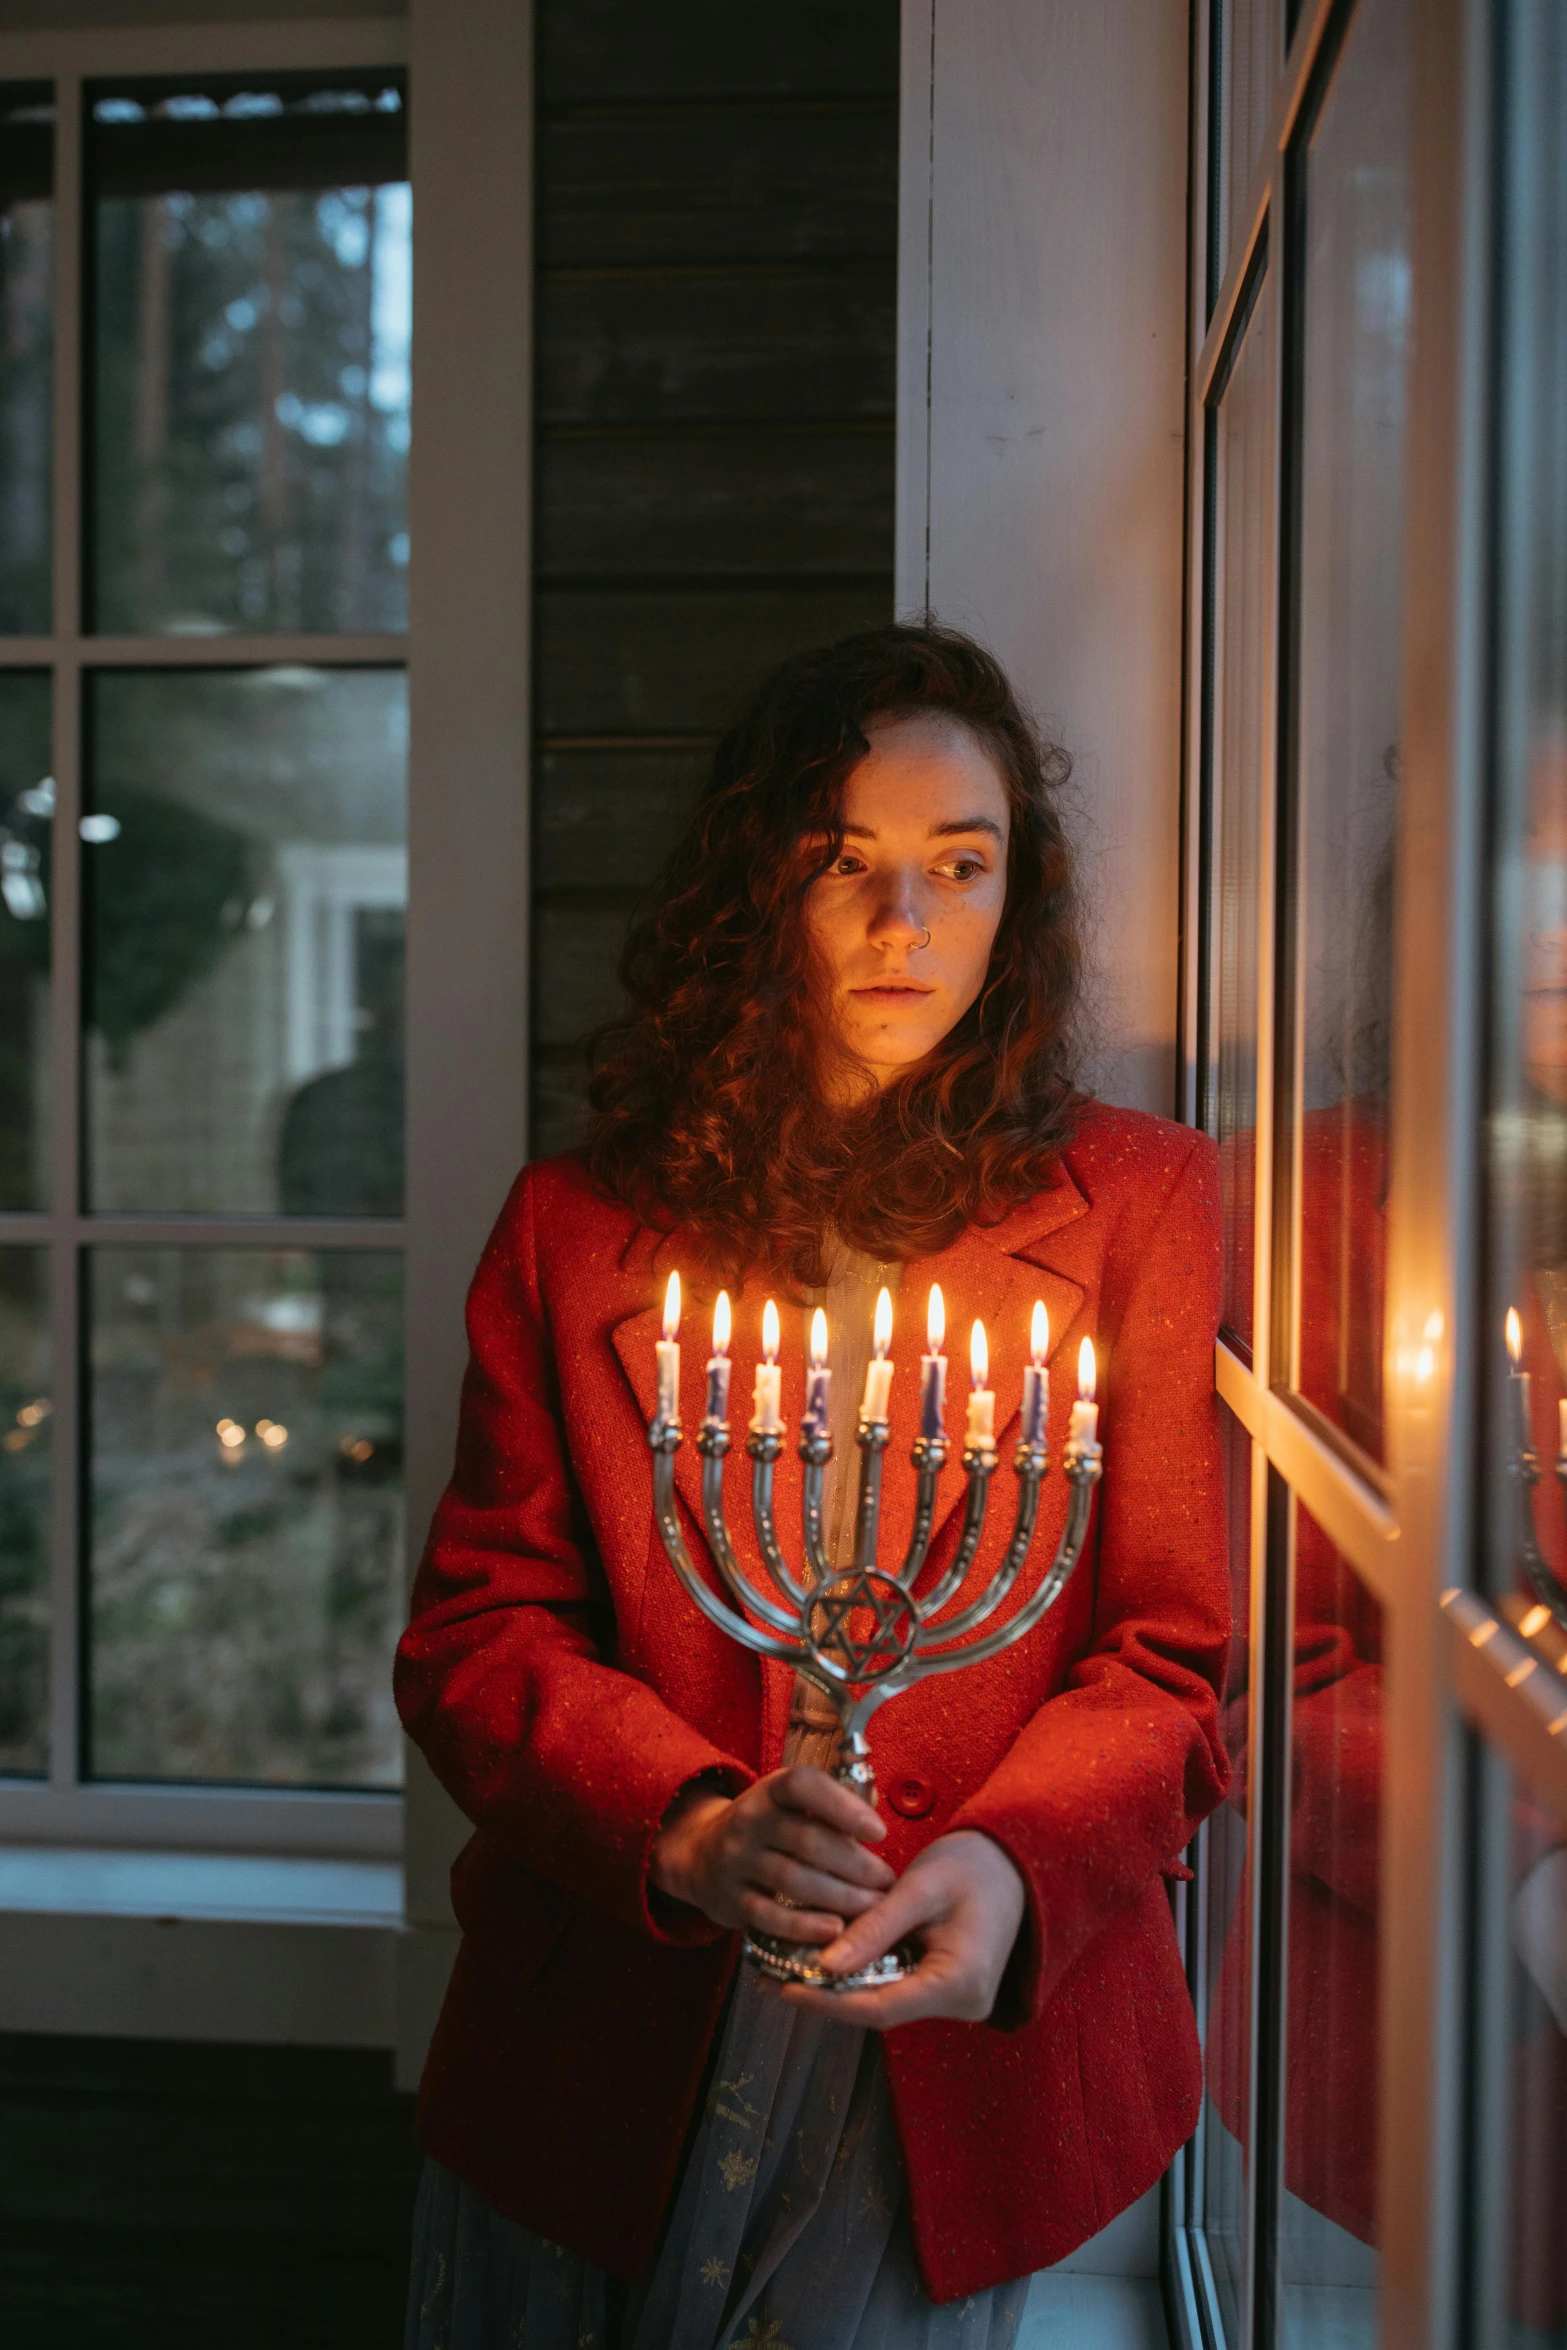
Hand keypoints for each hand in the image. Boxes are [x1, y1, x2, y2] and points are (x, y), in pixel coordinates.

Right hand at [649, 1767, 894, 1943]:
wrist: (701, 1855)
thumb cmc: (768, 1829)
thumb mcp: (790, 1804)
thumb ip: (831, 1805)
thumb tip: (873, 1810)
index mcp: (770, 1790)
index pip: (803, 1785)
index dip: (843, 1806)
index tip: (879, 1832)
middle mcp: (749, 1820)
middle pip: (807, 1840)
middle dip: (856, 1865)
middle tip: (888, 1883)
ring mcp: (736, 1861)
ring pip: (793, 1880)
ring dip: (841, 1897)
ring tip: (874, 1910)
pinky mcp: (730, 1901)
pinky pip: (770, 1916)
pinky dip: (805, 1926)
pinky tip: (836, 1930)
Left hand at [779, 1829, 1026, 2027]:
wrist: (1019, 1861)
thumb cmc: (976, 1865)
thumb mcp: (921, 1889)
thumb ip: (876, 1927)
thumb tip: (826, 1964)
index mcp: (959, 1982)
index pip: (879, 2007)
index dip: (827, 2001)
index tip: (782, 1987)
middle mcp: (961, 2003)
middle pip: (877, 2008)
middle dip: (825, 1993)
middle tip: (770, 1975)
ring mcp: (955, 1999)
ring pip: (884, 1999)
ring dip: (839, 1984)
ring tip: (786, 1965)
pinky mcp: (946, 1986)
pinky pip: (896, 1986)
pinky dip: (861, 1973)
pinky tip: (826, 1957)